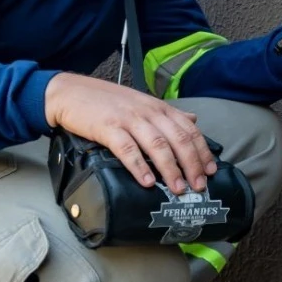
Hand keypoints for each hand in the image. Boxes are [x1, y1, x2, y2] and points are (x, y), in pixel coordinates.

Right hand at [44, 73, 216, 192]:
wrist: (70, 92)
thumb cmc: (106, 101)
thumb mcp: (141, 102)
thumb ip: (167, 114)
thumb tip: (193, 120)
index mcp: (157, 107)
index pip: (188, 129)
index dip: (202, 151)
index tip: (211, 171)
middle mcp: (147, 112)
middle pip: (177, 139)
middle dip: (192, 164)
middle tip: (198, 186)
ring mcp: (128, 119)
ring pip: (157, 145)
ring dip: (171, 169)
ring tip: (178, 189)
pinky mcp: (107, 128)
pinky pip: (127, 149)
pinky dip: (139, 166)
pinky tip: (148, 182)